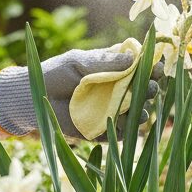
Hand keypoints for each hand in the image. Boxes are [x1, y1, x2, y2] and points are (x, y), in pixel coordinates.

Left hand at [0, 47, 161, 140]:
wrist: (33, 96)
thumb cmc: (55, 73)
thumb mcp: (80, 62)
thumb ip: (105, 62)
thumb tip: (134, 58)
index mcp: (111, 70)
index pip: (137, 69)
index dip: (149, 68)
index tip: (158, 66)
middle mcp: (114, 91)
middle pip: (141, 91)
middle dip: (150, 88)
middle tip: (152, 86)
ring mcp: (110, 111)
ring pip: (135, 113)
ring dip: (143, 109)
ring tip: (143, 106)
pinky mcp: (102, 130)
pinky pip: (120, 133)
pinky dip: (128, 130)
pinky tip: (133, 124)